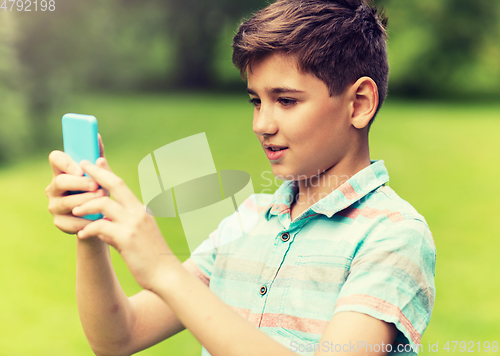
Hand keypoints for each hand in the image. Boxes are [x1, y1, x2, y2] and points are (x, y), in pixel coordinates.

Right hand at [46, 134, 106, 233]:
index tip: (80, 169)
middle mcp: (54, 188)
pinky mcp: (59, 222)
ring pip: (65, 202)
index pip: (56, 159)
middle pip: (60, 182)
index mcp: (63, 171)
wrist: (100, 218)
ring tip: (102, 199)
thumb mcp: (101, 174)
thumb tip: (97, 137)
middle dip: (79, 183)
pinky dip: (86, 220)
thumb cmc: (99, 190)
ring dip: (85, 201)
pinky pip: (71, 222)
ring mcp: (54, 205)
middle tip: (96, 185)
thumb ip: (98, 157)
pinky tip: (98, 218)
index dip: (66, 162)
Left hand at [73, 159, 173, 290]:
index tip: (96, 161)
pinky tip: (82, 235)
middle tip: (80, 166)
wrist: (165, 274)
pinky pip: (101, 226)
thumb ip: (121, 226)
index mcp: (141, 210)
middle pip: (116, 184)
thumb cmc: (152, 258)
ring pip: (104, 203)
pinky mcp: (127, 238)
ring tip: (74, 211)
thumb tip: (103, 225)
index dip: (108, 172)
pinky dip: (88, 229)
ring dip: (86, 205)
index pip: (122, 185)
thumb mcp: (138, 237)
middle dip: (96, 174)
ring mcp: (133, 224)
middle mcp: (138, 212)